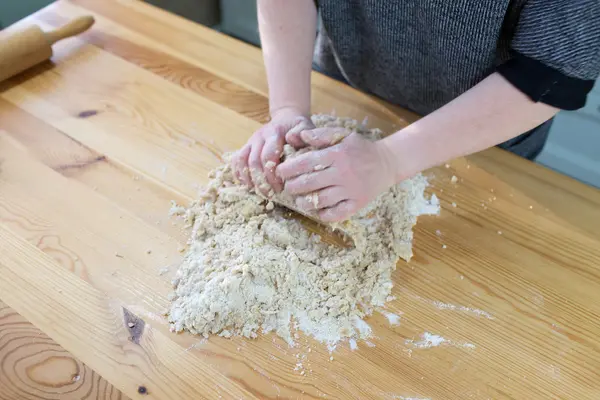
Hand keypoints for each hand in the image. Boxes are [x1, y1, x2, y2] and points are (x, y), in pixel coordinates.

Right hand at [231, 108, 314, 194]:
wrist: (286, 117)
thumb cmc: (298, 127)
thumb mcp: (305, 126)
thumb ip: (302, 133)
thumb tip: (291, 139)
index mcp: (274, 133)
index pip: (267, 156)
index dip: (271, 175)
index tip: (280, 188)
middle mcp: (259, 136)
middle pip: (254, 162)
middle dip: (261, 181)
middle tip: (270, 195)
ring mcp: (251, 141)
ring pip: (242, 161)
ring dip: (249, 179)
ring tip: (259, 192)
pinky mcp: (246, 146)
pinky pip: (236, 160)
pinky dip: (240, 174)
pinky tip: (249, 185)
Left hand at [276, 128, 397, 221]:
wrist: (387, 163)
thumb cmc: (361, 148)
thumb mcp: (343, 135)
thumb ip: (321, 135)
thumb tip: (301, 135)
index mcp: (337, 155)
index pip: (306, 163)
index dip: (289, 168)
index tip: (280, 171)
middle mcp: (343, 173)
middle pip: (309, 183)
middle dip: (292, 186)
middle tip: (287, 186)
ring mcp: (350, 191)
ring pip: (320, 200)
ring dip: (304, 201)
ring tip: (299, 199)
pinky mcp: (357, 204)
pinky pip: (335, 214)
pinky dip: (322, 214)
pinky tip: (316, 209)